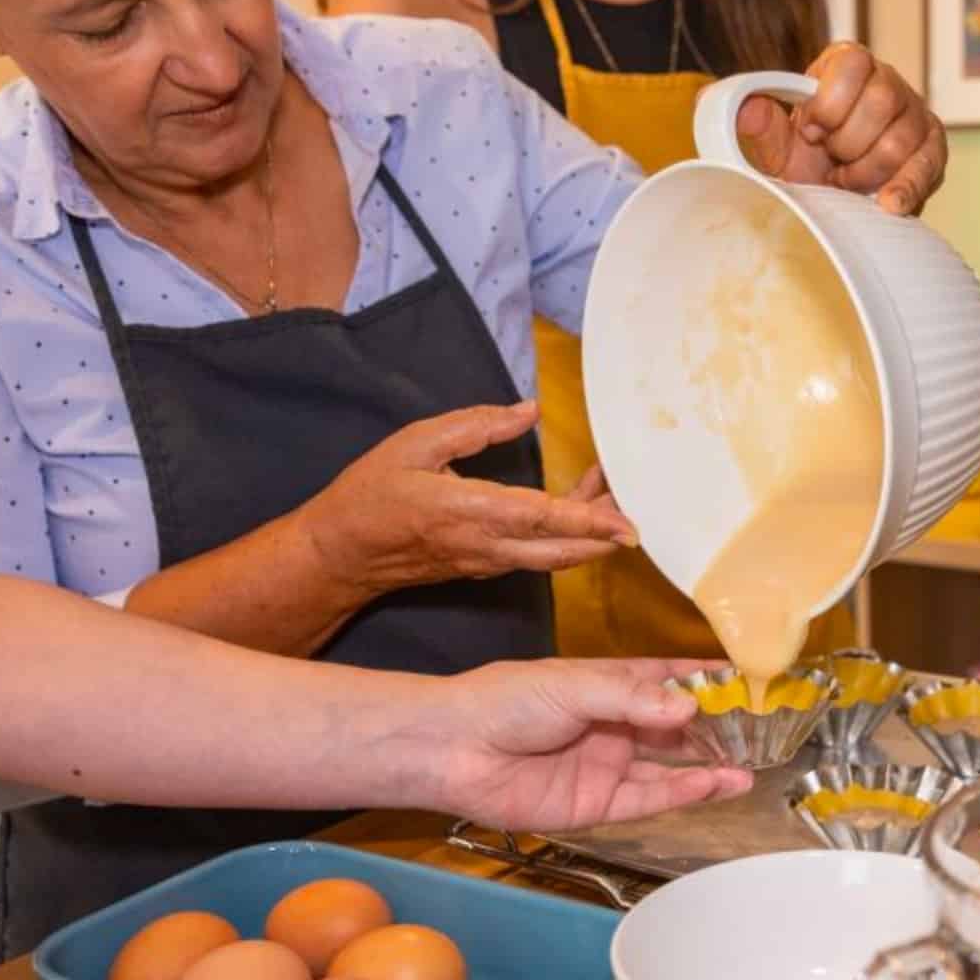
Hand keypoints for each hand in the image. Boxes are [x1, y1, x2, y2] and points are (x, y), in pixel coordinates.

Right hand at [299, 402, 637, 595]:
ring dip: (590, 533)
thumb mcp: (416, 443)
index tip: (629, 525)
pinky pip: (536, 557)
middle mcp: (489, 547)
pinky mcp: (484, 568)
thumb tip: (526, 410)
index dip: (591, 522)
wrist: (341, 554)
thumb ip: (475, 427)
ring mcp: (488, 563)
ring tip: (612, 490)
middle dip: (606, 531)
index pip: (545, 520)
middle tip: (638, 498)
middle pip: (564, 550)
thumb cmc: (372, 494)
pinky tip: (576, 508)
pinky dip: (565, 537)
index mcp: (473, 512)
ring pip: (554, 557)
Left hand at [416, 658, 754, 829]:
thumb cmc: (505, 700)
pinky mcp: (597, 804)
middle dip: (717, 728)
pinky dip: (684, 792)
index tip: (749, 679)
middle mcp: (613, 725)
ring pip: (670, 767)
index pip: (668, 679)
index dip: (707, 681)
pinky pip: (649, 799)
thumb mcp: (574, 685)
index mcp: (607, 684)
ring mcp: (607, 765)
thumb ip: (632, 698)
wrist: (454, 749)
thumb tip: (687, 709)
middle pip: (676, 728)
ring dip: (709, 766)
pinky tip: (715, 782)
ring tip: (750, 764)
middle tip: (762, 729)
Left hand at [737, 42, 947, 215]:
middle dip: (847, 143)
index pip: (853, 64)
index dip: (829, 104)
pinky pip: (927, 165)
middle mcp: (886, 81)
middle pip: (881, 101)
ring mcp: (914, 114)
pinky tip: (887, 204)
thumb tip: (747, 108)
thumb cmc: (805, 166)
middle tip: (830, 161)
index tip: (810, 131)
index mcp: (846, 65)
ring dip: (865, 172)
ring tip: (846, 181)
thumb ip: (762, 129)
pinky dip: (904, 188)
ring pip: (900, 140)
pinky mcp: (932, 149)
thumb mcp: (778, 151)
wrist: (831, 203)